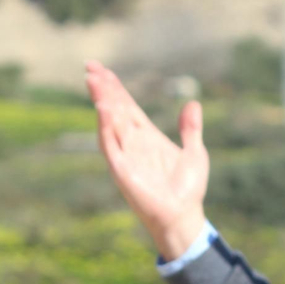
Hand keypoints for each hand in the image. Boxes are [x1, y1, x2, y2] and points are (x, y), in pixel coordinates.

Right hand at [85, 61, 209, 259]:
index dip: (115, 87)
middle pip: (114, 109)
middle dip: (103, 88)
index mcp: (147, 136)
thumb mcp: (195, 152)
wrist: (184, 216)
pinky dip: (106, 128)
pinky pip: (110, 146)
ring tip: (93, 81)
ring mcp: (126, 156)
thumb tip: (193, 103)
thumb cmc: (188, 189)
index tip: (102, 69)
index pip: (127, 105)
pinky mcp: (122, 171)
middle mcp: (133, 143)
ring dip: (101, 102)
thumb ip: (190, 129)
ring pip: (109, 123)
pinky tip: (104, 110)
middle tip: (89, 66)